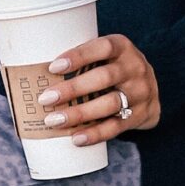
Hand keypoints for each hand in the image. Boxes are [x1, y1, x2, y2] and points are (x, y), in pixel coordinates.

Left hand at [39, 33, 161, 143]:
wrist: (150, 90)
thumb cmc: (112, 68)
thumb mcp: (105, 55)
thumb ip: (81, 59)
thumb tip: (34, 71)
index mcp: (122, 47)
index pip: (103, 47)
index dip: (79, 56)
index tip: (53, 67)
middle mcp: (135, 68)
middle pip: (104, 78)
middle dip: (73, 89)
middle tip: (45, 99)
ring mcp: (140, 92)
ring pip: (110, 104)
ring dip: (80, 114)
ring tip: (54, 120)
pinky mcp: (139, 115)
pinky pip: (116, 127)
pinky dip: (95, 133)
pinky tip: (76, 138)